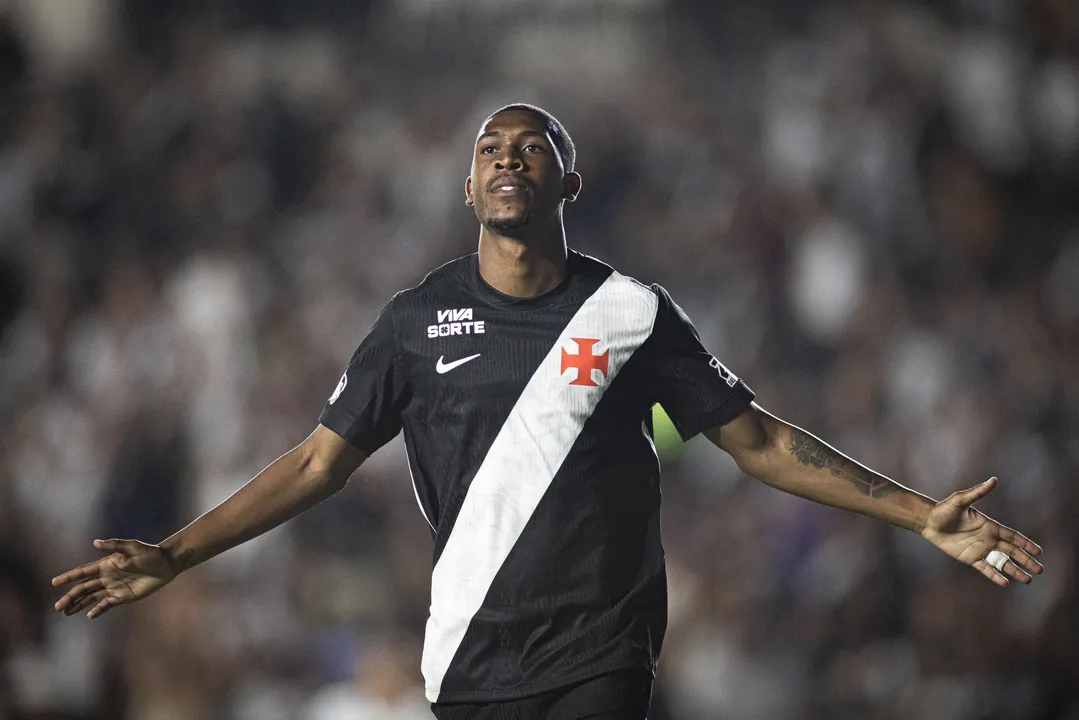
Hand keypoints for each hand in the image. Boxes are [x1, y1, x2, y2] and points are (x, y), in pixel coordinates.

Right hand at [52, 538, 178, 617]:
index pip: (83, 572)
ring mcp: (113, 587)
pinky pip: (106, 604)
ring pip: (91, 598)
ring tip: (65, 612)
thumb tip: (94, 543)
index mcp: (106, 565)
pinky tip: (89, 615)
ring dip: (78, 605)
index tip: (54, 582)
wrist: (166, 564)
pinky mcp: (123, 597)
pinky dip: (98, 610)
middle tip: (57, 607)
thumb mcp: (133, 547)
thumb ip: (115, 545)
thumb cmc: (150, 553)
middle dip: (70, 597)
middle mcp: (106, 577)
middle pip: (83, 588)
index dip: (69, 577)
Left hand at [921, 477, 1043, 586]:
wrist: (928, 522)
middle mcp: (988, 539)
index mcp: (990, 526)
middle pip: (1012, 551)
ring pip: (1002, 562)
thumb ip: (978, 492)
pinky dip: (995, 576)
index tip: (1039, 551)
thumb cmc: (944, 509)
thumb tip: (993, 480)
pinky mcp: (970, 558)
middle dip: (1026, 560)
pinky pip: (985, 569)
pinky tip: (1006, 583)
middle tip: (1040, 569)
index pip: (1013, 536)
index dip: (1026, 543)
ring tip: (1028, 580)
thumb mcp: (961, 500)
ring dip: (1015, 571)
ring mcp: (980, 550)